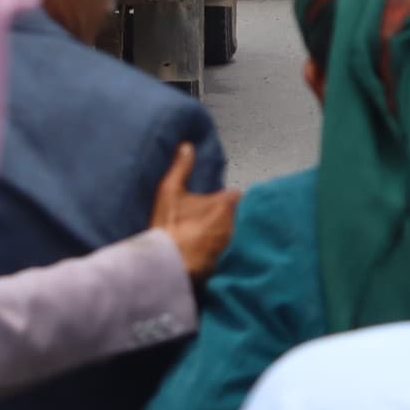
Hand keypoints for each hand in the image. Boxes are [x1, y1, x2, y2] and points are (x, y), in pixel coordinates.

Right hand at [148, 143, 238, 277]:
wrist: (168, 264)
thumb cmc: (169, 225)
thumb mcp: (169, 191)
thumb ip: (181, 166)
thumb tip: (187, 145)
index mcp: (225, 204)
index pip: (237, 196)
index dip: (228, 198)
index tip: (218, 202)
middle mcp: (236, 223)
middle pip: (240, 215)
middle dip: (232, 216)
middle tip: (215, 219)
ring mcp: (235, 244)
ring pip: (239, 234)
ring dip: (231, 233)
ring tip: (215, 236)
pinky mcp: (230, 262)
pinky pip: (235, 253)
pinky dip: (229, 251)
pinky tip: (216, 254)